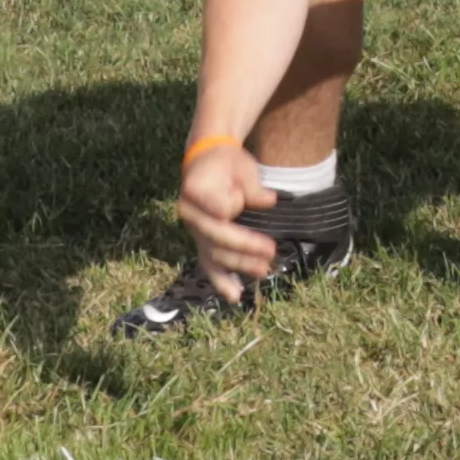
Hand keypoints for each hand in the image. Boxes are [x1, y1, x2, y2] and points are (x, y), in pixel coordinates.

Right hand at [174, 139, 275, 295]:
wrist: (207, 162)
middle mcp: (189, 213)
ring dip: (239, 265)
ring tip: (263, 271)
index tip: (248, 199)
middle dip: (244, 246)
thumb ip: (253, 185)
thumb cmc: (227, 163)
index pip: (219, 208)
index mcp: (196, 189)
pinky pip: (209, 263)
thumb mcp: (242, 165)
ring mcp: (194, 230)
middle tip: (271, 251)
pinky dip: (221, 281)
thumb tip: (269, 201)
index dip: (234, 205)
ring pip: (214, 253)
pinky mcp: (201, 241)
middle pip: (217, 235)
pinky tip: (235, 296)